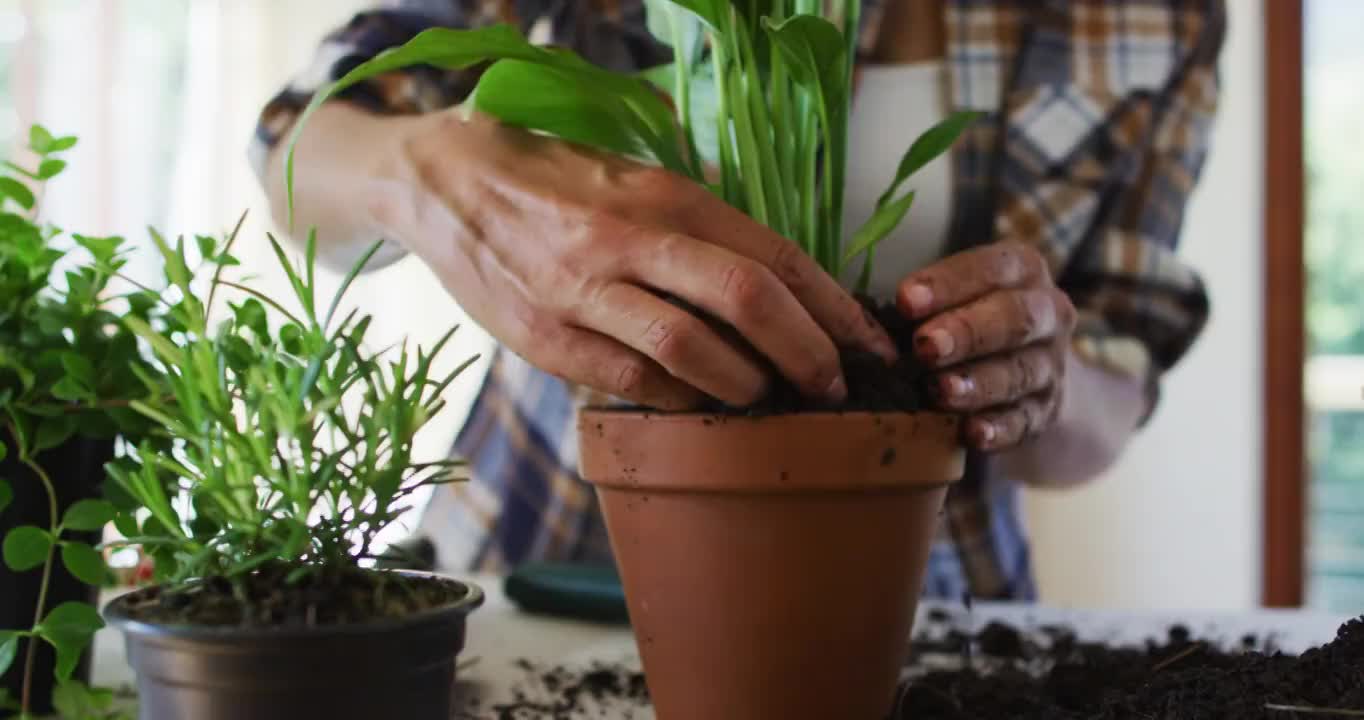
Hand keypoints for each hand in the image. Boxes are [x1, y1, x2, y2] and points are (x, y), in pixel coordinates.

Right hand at [385, 110, 896, 409]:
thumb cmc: (560, 187)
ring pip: (691, 350)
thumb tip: (784, 291)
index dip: (833, 308)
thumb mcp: (640, 186)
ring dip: (746, 384)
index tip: (868, 345)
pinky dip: (680, 399)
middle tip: (833, 385)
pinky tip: (698, 401)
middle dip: (807, 352)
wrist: (449, 183)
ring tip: (767, 396)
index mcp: (666, 196)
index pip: (775, 255)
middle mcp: (631, 240)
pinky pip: (632, 383)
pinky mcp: (546, 338)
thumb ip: (705, 231)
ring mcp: (584, 292)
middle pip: (747, 300)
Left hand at [897, 242, 1076, 450]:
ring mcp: (1051, 365)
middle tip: (925, 346)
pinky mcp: (1045, 411)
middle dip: (967, 332)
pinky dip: (999, 429)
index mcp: (1022, 270)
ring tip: (940, 391)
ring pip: (1020, 372)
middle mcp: (1047, 313)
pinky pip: (1025, 421)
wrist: (1028, 368)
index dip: (948, 284)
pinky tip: (972, 433)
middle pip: (1014, 318)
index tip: (905, 301)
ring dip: (978, 383)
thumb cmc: (970, 318)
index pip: (991, 268)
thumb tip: (867, 323)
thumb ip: (925, 302)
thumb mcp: (957, 294)